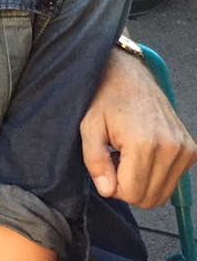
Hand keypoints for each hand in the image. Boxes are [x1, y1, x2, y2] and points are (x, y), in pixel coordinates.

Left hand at [81, 49, 196, 207]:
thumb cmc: (105, 99)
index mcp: (144, 143)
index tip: (105, 166)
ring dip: (142, 182)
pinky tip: (141, 154)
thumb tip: (107, 191)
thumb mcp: (89, 127)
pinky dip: (156, 175)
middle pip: (149, 198)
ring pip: (163, 193)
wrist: (128, 76)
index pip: (132, 193)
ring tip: (127, 156)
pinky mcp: (191, 150)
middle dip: (128, 187)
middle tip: (115, 161)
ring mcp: (185, 149)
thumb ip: (94, 162)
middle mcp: (171, 148)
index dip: (113, 187)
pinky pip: (173, 181)